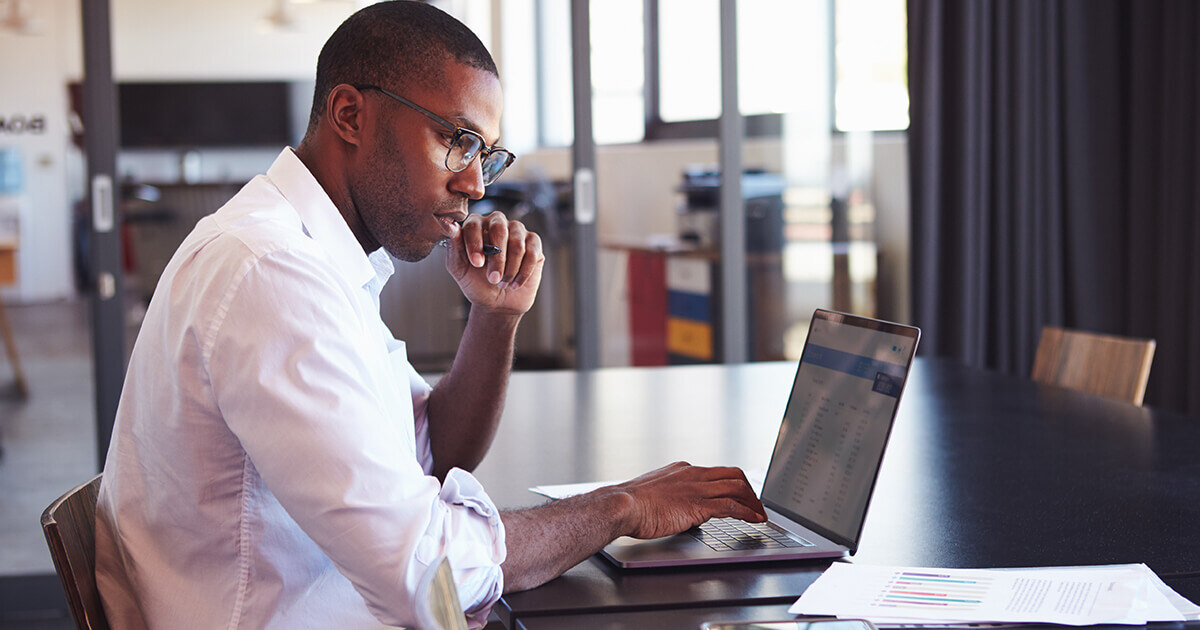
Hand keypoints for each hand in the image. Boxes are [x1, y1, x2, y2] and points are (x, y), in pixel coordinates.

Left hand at [444, 212, 544, 315]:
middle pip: (499, 228)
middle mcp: (497, 223)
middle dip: (497, 258)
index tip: (476, 264)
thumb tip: (447, 224)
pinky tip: (514, 283)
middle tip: (493, 278)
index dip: (475, 244)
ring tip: (502, 283)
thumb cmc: (477, 283)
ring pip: (517, 242)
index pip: (474, 224)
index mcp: (476, 225)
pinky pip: (532, 252)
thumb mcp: (459, 268)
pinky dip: (523, 271)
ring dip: (510, 268)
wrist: (497, 303)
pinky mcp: (534, 243)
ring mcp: (517, 231)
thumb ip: (453, 246)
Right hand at [607, 461, 766, 539]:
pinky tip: (755, 519)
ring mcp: (697, 488)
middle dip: (749, 490)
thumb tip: (680, 511)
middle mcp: (693, 474)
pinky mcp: (698, 504)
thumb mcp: (654, 494)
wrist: (622, 505)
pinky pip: (731, 506)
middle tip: (757, 504)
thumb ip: (671, 498)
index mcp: (682, 470)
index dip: (733, 483)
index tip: (741, 494)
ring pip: (737, 487)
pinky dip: (747, 512)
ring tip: (761, 514)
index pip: (716, 472)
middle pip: (733, 475)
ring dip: (753, 501)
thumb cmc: (631, 504)